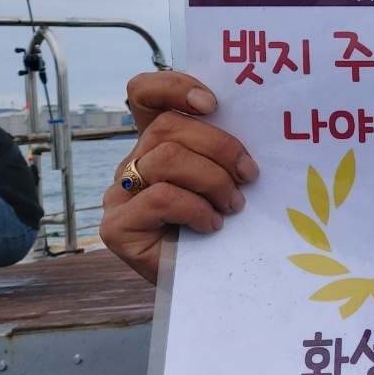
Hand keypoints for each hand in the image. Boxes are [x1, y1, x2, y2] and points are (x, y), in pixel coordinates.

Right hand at [99, 71, 257, 283]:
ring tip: (233, 206)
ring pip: (167, 160)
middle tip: (249, 175)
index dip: (173, 86)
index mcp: (157, 143)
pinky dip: (197, 209)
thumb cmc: (225, 230)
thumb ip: (223, 150)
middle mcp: (132, 163)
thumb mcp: (227, 179)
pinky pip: (161, 196)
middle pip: (167, 128)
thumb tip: (256, 121)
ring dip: (214, 181)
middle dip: (220, 147)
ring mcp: (119, 195)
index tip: (212, 104)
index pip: (144, 93)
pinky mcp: (117, 227)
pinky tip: (211, 226)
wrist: (210, 288)